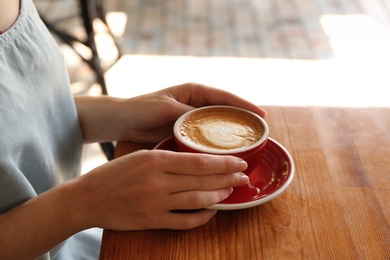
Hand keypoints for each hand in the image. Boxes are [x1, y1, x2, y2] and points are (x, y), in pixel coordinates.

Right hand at [76, 149, 248, 229]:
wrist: (88, 197)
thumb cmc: (115, 173)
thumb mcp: (141, 155)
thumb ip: (168, 157)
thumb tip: (198, 160)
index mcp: (156, 160)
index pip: (200, 162)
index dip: (224, 163)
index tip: (239, 162)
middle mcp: (159, 181)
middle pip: (203, 180)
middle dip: (228, 179)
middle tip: (244, 177)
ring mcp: (156, 203)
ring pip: (198, 200)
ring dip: (219, 196)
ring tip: (231, 192)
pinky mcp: (153, 221)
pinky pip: (185, 221)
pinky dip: (202, 217)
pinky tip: (212, 211)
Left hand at [117, 82, 266, 142]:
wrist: (125, 120)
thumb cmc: (143, 108)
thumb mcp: (166, 109)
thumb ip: (186, 114)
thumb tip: (208, 126)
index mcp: (194, 91)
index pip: (224, 97)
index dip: (244, 105)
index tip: (261, 114)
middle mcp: (196, 103)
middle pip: (226, 110)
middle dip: (242, 119)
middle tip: (260, 131)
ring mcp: (193, 117)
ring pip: (218, 124)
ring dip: (231, 132)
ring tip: (248, 143)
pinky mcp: (187, 130)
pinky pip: (207, 136)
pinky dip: (217, 143)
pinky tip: (225, 152)